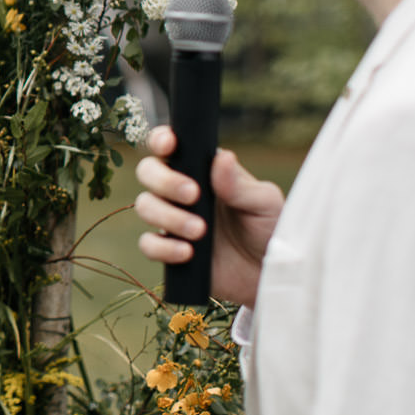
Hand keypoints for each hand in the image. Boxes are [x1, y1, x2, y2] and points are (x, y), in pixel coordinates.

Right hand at [134, 126, 283, 306]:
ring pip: (145, 205)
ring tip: (200, 231)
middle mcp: (181, 191)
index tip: (169, 145)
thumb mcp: (265, 204)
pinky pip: (148, 244)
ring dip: (168, 216)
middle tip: (193, 195)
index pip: (171, 146)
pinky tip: (187, 252)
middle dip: (164, 180)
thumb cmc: (270, 231)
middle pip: (148, 171)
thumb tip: (222, 158)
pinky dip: (163, 247)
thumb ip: (240, 185)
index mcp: (203, 170)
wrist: (268, 276)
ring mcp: (172, 220)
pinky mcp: (169, 250)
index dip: (161, 139)